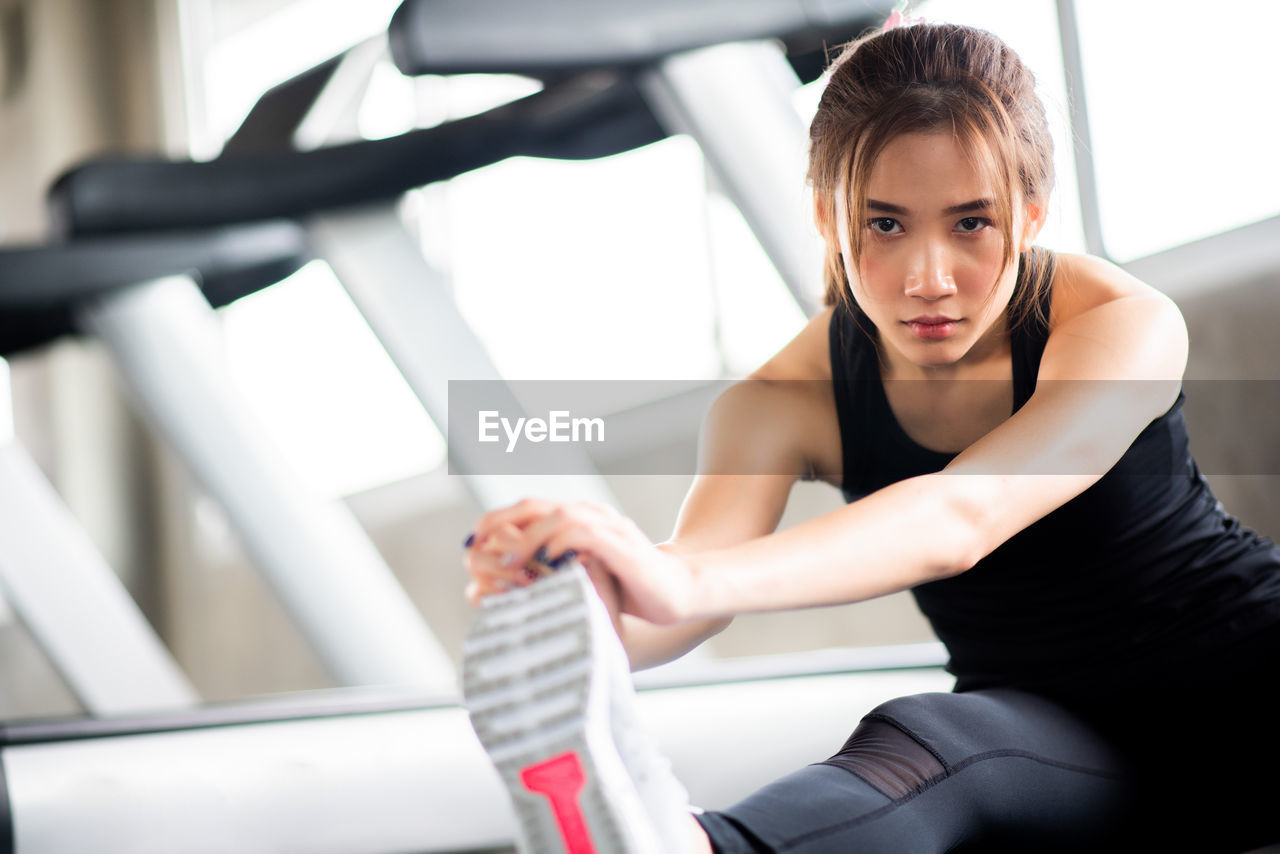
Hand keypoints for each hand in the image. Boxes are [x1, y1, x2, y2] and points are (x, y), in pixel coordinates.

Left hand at [464, 498, 699, 625]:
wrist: (681, 594)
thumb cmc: (633, 589)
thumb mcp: (585, 578)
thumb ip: (556, 573)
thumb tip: (514, 583)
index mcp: (581, 522)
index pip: (531, 510)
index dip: (497, 521)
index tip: (471, 543)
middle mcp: (593, 517)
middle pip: (536, 505)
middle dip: (500, 522)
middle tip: (474, 543)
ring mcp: (609, 529)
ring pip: (557, 516)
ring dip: (526, 537)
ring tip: (505, 561)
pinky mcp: (622, 546)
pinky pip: (584, 534)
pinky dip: (560, 545)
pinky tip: (545, 564)